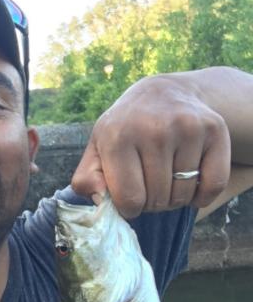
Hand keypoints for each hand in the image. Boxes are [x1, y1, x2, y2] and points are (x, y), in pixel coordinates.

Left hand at [71, 75, 230, 218]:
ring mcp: (186, 127)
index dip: (129, 208)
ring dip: (175, 198)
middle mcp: (153, 129)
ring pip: (183, 195)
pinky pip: (214, 185)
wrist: (164, 93)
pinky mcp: (214, 130)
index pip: (129, 199)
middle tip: (149, 185)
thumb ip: (87, 178)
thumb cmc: (125, 129)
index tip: (129, 196)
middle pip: (157, 200)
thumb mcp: (98, 148)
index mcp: (117, 137)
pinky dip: (202, 196)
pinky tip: (191, 183)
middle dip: (151, 203)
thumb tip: (99, 198)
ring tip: (166, 179)